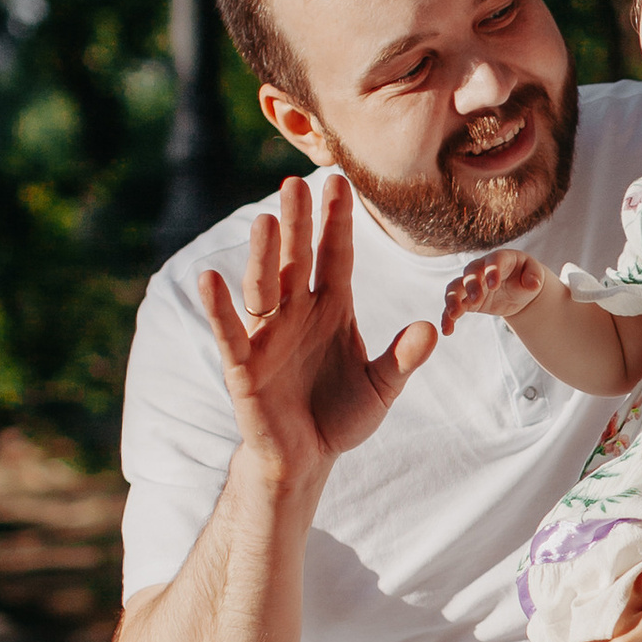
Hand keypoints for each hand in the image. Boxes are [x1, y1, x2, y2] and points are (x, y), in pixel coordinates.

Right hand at [199, 172, 437, 496]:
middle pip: (297, 259)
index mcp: (332, 308)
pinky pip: (230, 330)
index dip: (337, 222)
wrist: (307, 458)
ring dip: (263, 255)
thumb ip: (402, 359)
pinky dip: (218, 305)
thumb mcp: (381, 388)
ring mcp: (268, 334)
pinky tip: (209, 277)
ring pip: (263, 285)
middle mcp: (297, 312)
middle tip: (296, 183)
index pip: (335, 256)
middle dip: (298, 223)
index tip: (339, 182)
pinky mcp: (244, 364)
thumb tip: (431, 329)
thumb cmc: (340, 416)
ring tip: (266, 220)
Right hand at [442, 251, 545, 335]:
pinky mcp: (466, 300)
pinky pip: (453, 306)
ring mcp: (471, 284)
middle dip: (471, 286)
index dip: (492, 271)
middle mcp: (481, 268)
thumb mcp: (535, 275)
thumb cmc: (527, 277)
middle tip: (475, 300)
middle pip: (471, 273)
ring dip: (452, 300)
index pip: (494, 261)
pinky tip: (447, 330)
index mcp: (500, 259)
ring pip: (455, 287)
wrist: (518, 290)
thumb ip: (534, 277)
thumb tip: (532, 284)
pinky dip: (448, 317)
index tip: (493, 285)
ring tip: (453, 314)